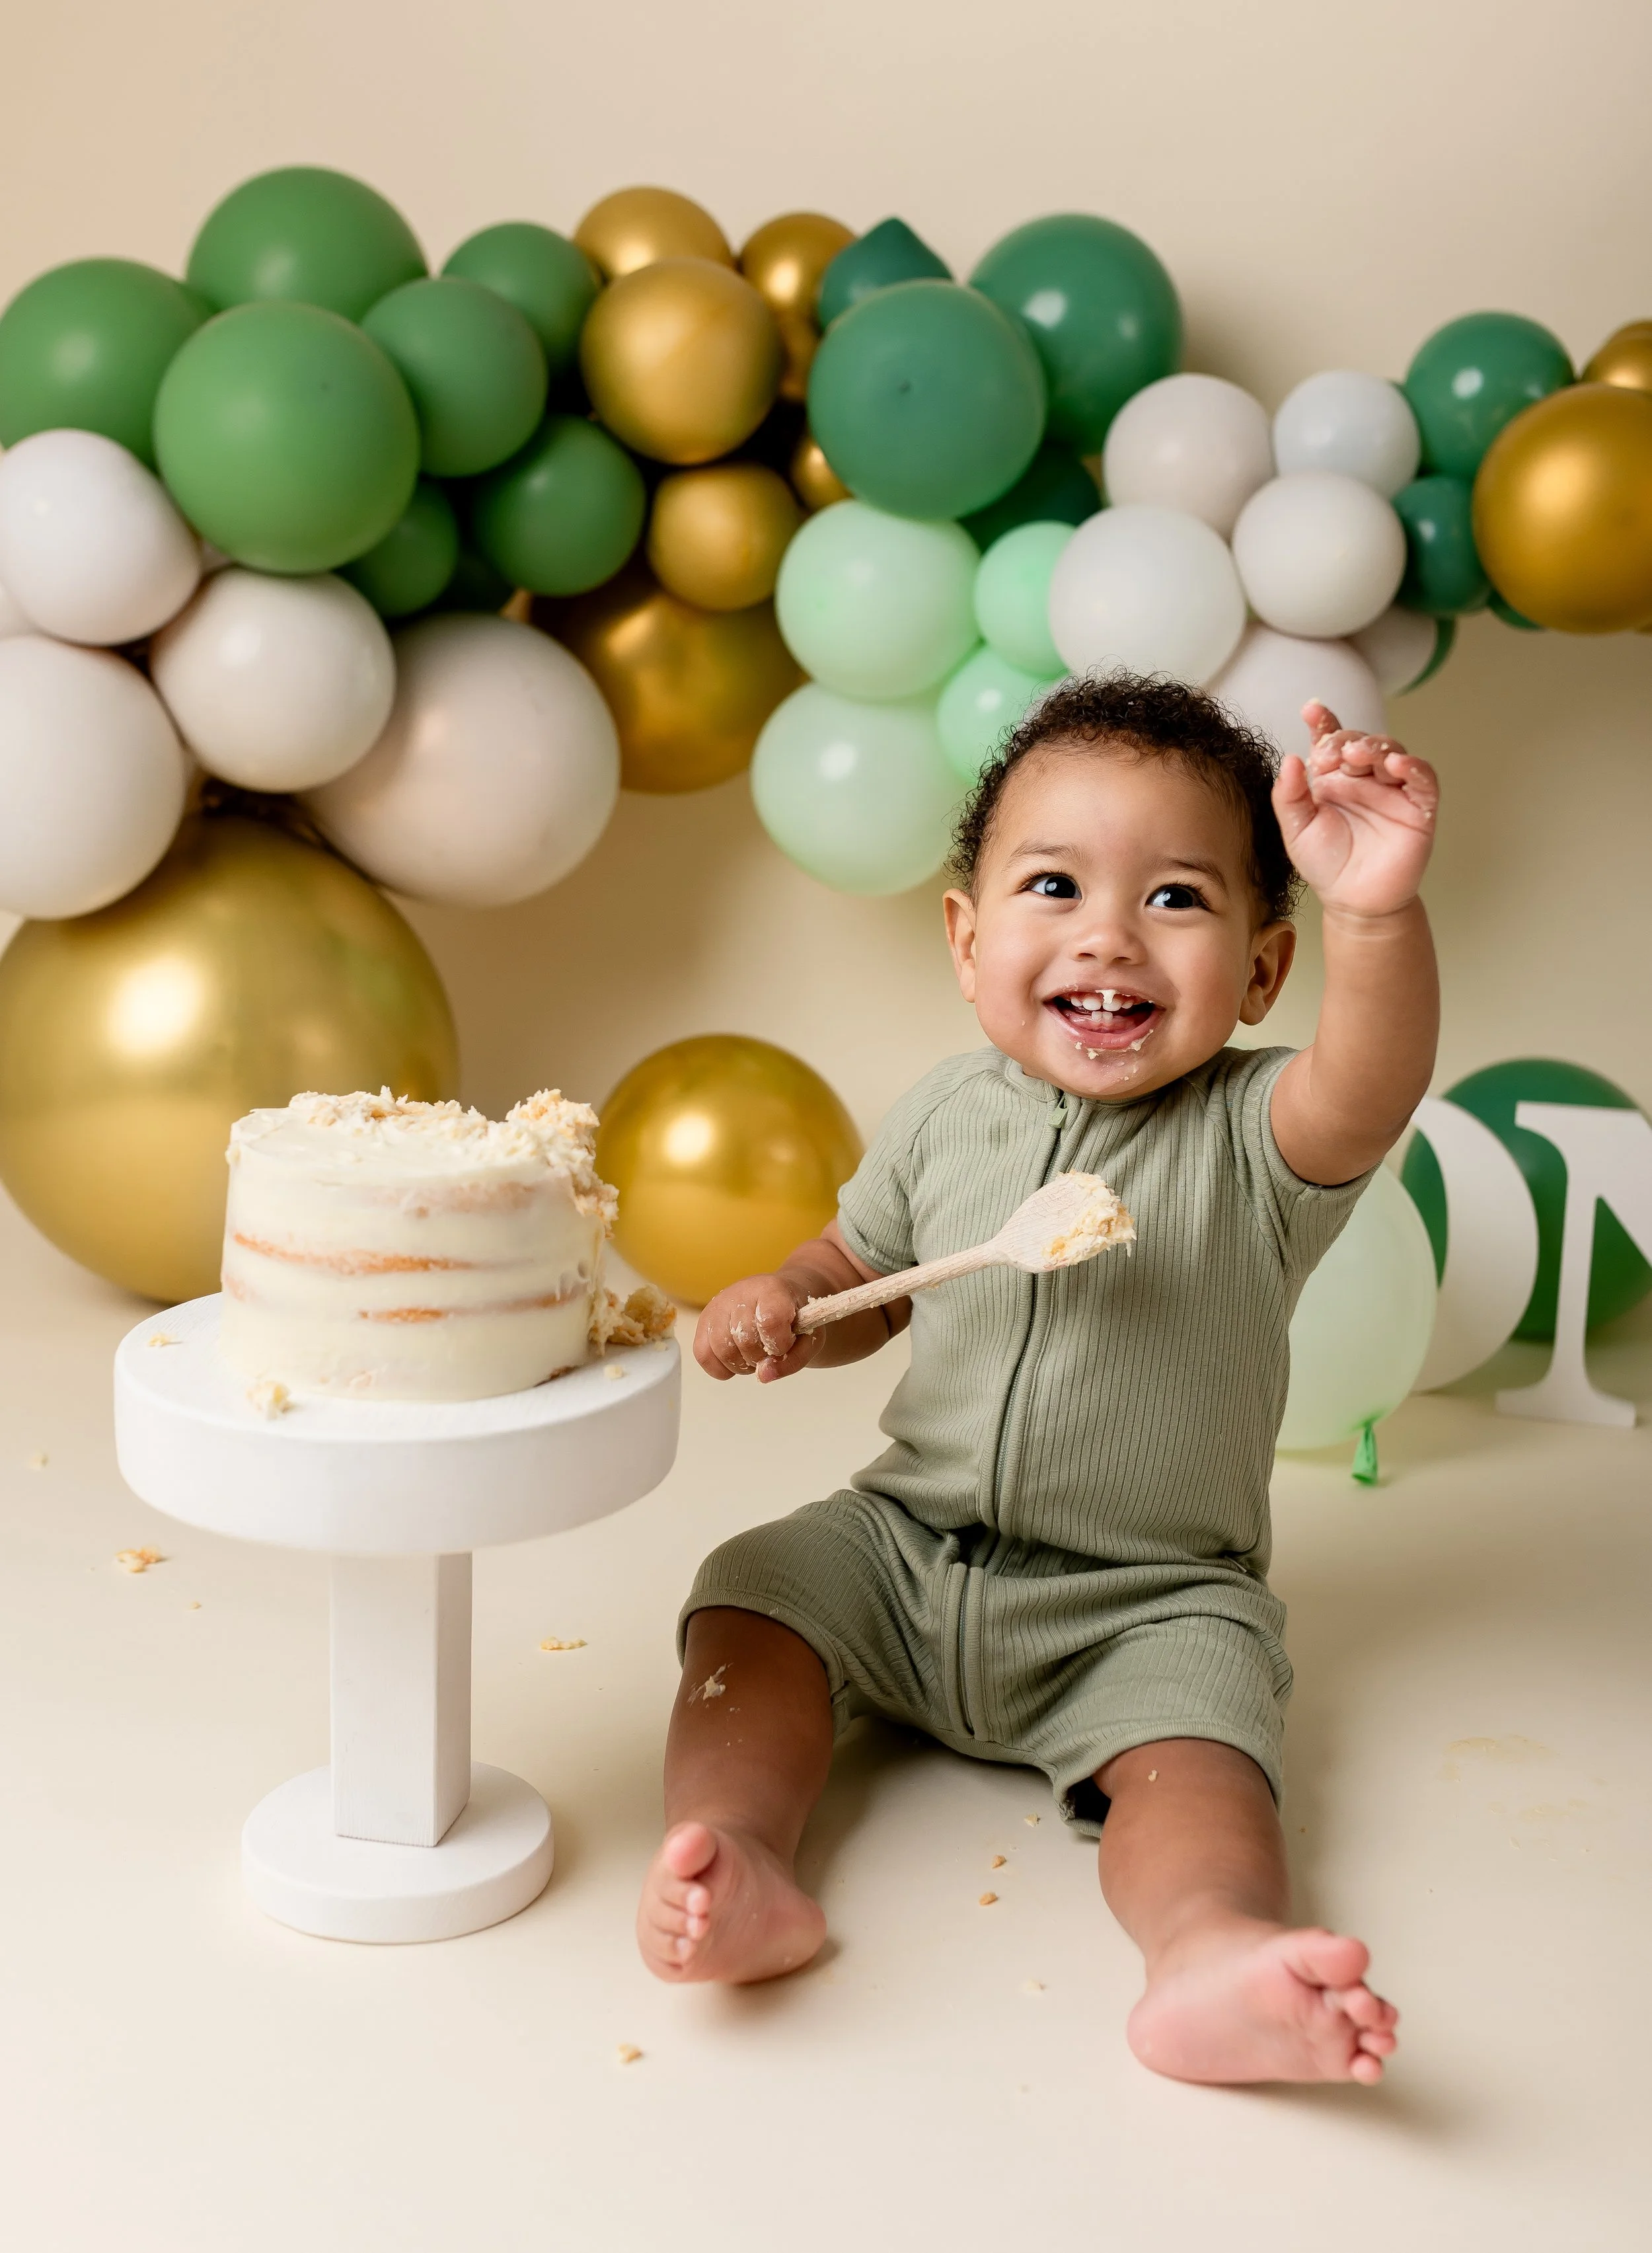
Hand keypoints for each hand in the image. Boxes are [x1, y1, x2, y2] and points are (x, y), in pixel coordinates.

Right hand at [694, 1272, 821, 1383]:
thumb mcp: (810, 1339)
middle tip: (770, 1351)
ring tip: (754, 1354)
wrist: (779, 1299)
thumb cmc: (795, 1319)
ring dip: (742, 1364)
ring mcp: (718, 1305)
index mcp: (772, 1289)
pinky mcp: (704, 1320)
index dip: (779, 1343)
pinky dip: (721, 1367)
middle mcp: (740, 1292)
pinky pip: (703, 1355)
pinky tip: (738, 1359)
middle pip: (744, 1339)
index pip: (770, 1320)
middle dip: (761, 1357)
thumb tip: (763, 1375)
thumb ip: (792, 1360)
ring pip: (723, 1350)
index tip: (786, 1345)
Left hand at [1273, 702, 1438, 918]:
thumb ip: (1289, 796)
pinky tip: (1398, 765)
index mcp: (1334, 778)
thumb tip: (1290, 759)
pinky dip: (1414, 768)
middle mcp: (1364, 779)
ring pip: (1393, 753)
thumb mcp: (1297, 830)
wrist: (1354, 901)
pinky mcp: (1419, 808)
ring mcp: (1393, 791)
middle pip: (1362, 743)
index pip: (1331, 742)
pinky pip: (1423, 779)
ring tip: (1358, 755)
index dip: (1324, 723)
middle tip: (1332, 753)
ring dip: (1377, 748)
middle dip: (1347, 741)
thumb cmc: (1326, 864)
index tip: (1312, 711)